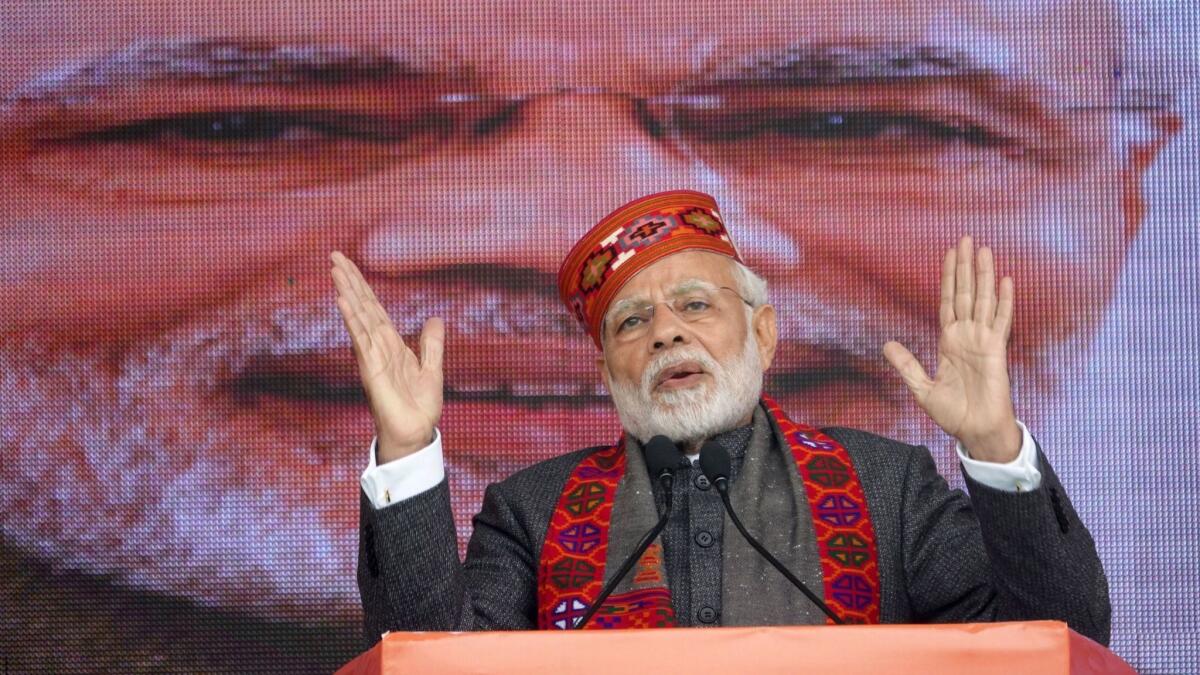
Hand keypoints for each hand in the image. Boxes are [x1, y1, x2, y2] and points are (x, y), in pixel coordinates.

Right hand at [330, 251, 443, 463]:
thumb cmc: (419, 408)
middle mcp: (378, 346)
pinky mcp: (371, 368)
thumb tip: (435, 318)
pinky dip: (352, 319)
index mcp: (391, 344)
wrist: (416, 433)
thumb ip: (432, 344)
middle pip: (362, 306)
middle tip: (334, 255)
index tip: (349, 264)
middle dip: (350, 280)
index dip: (363, 285)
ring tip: (334, 269)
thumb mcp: (432, 369)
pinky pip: (360, 339)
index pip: (374, 308)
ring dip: (347, 292)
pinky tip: (343, 300)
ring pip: (358, 317)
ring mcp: (372, 356)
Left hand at [883, 236, 1021, 462]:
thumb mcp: (921, 388)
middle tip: (966, 238)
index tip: (949, 254)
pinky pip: (1001, 320)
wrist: (975, 431)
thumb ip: (907, 365)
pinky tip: (1005, 280)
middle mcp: (967, 335)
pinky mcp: (996, 351)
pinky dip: (1004, 300)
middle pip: (966, 292)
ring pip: (984, 300)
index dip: (948, 278)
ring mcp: (983, 341)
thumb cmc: (954, 413)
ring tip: (984, 249)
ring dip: (984, 275)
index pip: (948, 301)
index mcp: (949, 341)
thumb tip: (887, 344)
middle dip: (965, 266)